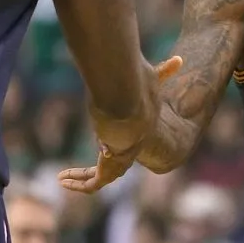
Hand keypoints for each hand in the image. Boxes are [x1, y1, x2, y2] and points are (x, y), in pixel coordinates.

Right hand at [60, 56, 182, 193]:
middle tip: (83, 166)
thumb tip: (179, 59)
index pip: (129, 144)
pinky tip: (63, 179)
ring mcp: (119, 160)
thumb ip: (163, 72)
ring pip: (102, 176)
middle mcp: (130, 149)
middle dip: (100, 166)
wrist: (131, 106)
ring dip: (82, 178)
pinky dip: (78, 183)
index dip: (114, 145)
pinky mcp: (108, 168)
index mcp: (139, 131)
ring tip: (63, 178)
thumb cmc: (139, 92)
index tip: (102, 144)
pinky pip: (93, 183)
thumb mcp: (151, 81)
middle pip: (115, 162)